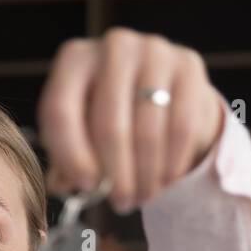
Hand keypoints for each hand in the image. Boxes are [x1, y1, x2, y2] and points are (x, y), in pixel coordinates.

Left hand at [38, 28, 223, 212]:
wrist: (161, 88)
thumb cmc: (109, 115)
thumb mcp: (80, 132)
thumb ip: (66, 160)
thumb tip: (63, 186)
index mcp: (73, 60)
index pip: (61, 111)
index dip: (71, 156)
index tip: (86, 188)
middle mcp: (112, 46)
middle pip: (108, 124)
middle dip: (115, 175)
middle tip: (120, 204)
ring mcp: (153, 51)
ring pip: (147, 129)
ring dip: (144, 175)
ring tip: (141, 198)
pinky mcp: (189, 64)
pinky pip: (181, 126)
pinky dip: (171, 161)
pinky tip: (164, 181)